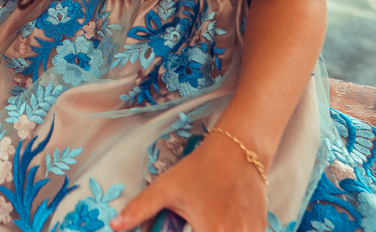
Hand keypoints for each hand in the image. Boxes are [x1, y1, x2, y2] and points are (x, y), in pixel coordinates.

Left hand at [110, 132, 267, 231]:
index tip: (179, 230)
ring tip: (206, 222)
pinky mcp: (260, 230)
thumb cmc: (200, 168)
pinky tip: (220, 223)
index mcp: (211, 231)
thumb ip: (140, 209)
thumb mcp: (167, 187)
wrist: (239, 151)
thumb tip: (114, 226)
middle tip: (192, 224)